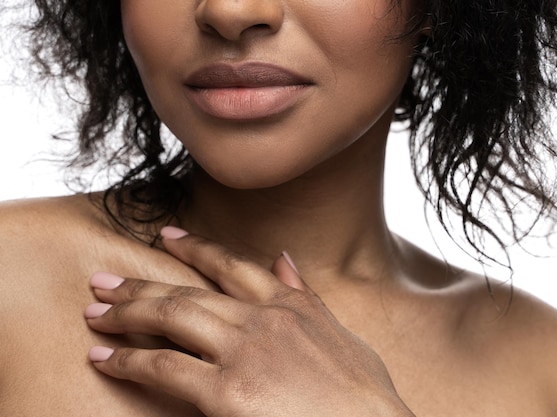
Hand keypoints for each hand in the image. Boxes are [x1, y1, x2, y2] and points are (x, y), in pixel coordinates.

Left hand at [85, 227, 414, 416]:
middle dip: (143, 285)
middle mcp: (262, 319)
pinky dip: (130, 360)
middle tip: (104, 279)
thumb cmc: (364, 396)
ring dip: (128, 313)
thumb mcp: (342, 335)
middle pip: (189, 292)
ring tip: (95, 310)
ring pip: (171, 319)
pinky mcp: (226, 392)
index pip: (232, 266)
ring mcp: (243, 352)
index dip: (196, 248)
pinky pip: (165, 368)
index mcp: (289, 306)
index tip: (167, 236)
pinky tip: (104, 356)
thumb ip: (307, 296)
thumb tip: (286, 261)